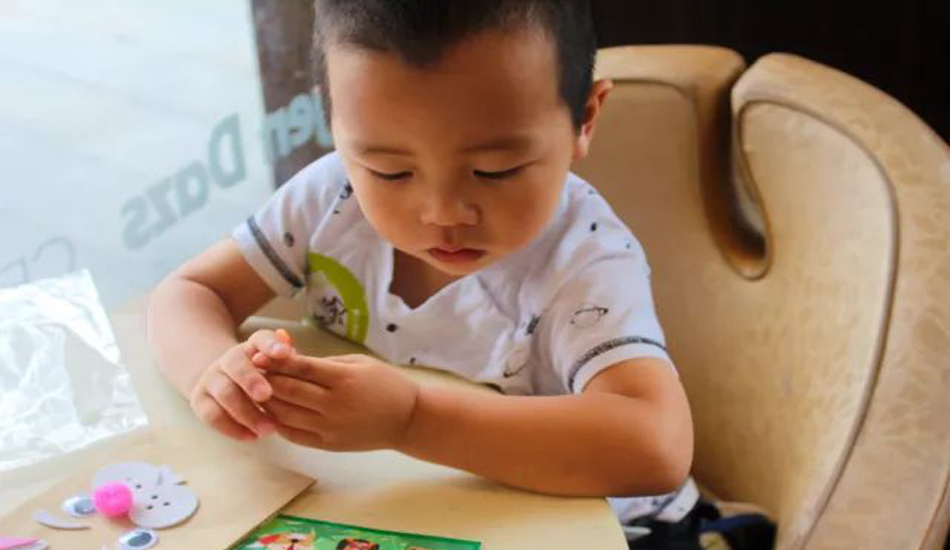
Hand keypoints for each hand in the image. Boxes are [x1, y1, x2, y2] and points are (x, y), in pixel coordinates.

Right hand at [188, 329, 294, 440]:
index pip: (260, 338)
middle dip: (251, 380)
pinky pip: (212, 415)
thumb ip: (287, 361)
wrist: (222, 381)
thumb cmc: (262, 376)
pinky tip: (251, 437)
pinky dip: (232, 428)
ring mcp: (211, 379)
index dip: (271, 344)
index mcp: (251, 346)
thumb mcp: (275, 366)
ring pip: (224, 393)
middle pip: (236, 364)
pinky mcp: (200, 401)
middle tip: (266, 396)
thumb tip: (291, 354)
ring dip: (247, 412)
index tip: (284, 353)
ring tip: (269, 430)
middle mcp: (228, 359)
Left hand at [262, 353, 419, 450]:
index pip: (301, 369)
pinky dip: (278, 423)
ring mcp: (331, 427)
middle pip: (288, 392)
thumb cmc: (385, 384)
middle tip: (249, 371)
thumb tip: (289, 359)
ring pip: (286, 415)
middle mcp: (334, 405)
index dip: (276, 361)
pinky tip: (270, 413)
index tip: (258, 354)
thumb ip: (324, 363)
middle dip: (265, 380)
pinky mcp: (329, 444)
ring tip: (254, 392)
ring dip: (267, 403)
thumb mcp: (359, 363)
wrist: (408, 419)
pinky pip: (295, 435)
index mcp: (344, 379)